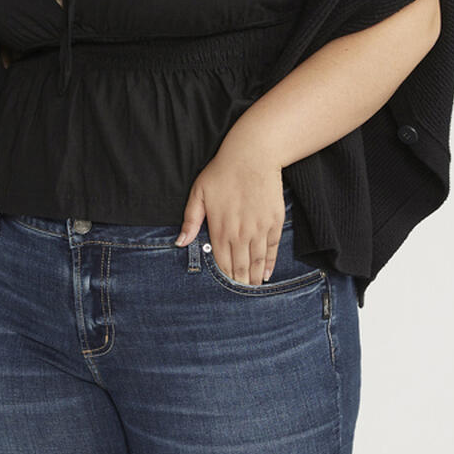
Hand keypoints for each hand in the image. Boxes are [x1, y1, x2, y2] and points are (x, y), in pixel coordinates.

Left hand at [174, 147, 285, 285]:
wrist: (253, 155)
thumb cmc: (222, 172)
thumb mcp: (199, 193)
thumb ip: (191, 220)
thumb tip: (181, 242)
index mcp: (220, 230)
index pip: (221, 263)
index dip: (223, 279)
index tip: (223, 291)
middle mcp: (240, 234)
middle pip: (240, 267)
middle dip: (239, 284)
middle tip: (239, 298)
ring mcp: (259, 230)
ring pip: (256, 262)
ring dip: (254, 278)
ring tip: (252, 291)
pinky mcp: (273, 223)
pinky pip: (271, 249)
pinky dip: (269, 264)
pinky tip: (266, 274)